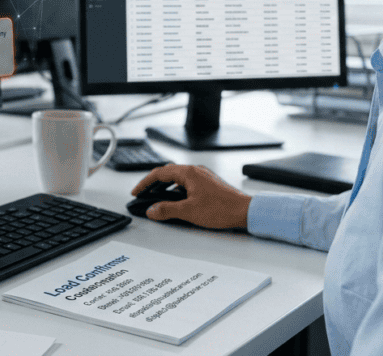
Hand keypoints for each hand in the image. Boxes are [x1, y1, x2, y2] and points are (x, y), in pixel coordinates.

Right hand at [131, 164, 251, 228]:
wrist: (246, 211)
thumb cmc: (222, 208)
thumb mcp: (189, 211)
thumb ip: (167, 210)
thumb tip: (152, 210)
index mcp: (188, 173)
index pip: (159, 173)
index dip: (144, 183)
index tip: (136, 192)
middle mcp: (195, 171)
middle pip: (167, 173)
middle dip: (153, 183)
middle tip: (143, 193)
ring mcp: (203, 177)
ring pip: (178, 178)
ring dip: (165, 187)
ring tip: (157, 198)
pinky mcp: (209, 184)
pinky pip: (187, 183)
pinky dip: (177, 190)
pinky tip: (177, 202)